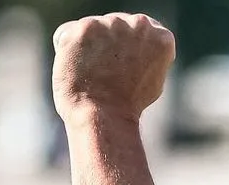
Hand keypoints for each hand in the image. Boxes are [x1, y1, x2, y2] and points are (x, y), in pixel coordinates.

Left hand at [52, 12, 174, 123]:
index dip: (133, 53)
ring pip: (92, 29)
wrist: (105, 117)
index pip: (142, 32)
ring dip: (89, 47)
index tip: (131, 71)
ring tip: (95, 74)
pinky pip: (68, 34)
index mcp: (161, 37)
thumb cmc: (129, 105)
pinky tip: (78, 69)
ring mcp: (110, 24)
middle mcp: (139, 24)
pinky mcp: (82, 28)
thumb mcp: (152, 78)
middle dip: (111, 46)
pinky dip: (69, 50)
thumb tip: (135, 43)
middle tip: (111, 76)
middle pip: (117, 26)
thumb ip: (147, 53)